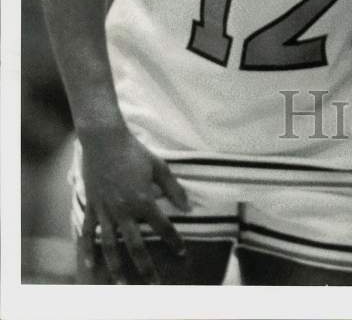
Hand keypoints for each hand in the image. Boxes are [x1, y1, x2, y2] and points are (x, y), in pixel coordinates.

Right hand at [78, 125, 188, 283]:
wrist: (104, 141)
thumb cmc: (134, 151)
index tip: (182, 254)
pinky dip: (88, 250)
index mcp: (143, 200)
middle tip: (153, 285)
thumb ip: (173, 188)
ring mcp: (105, 210)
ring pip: (111, 246)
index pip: (163, 227)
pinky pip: (89, 232)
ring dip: (116, 267)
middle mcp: (124, 210)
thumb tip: (187, 207)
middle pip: (136, 246)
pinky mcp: (91, 207)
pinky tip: (89, 265)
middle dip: (146, 267)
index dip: (174, 241)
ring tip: (122, 285)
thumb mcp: (159, 166)